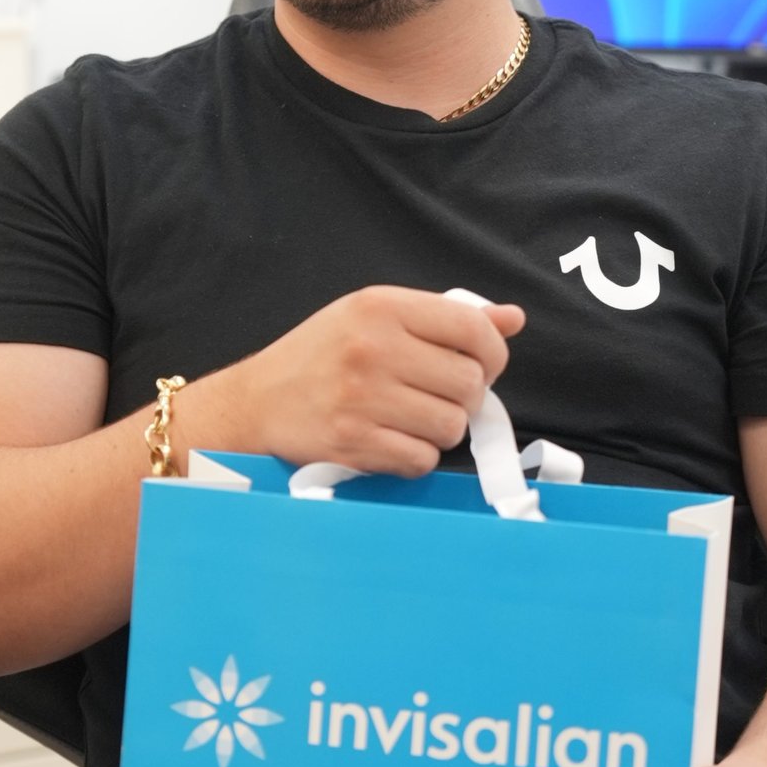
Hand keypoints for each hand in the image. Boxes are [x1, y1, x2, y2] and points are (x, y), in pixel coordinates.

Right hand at [184, 287, 525, 478]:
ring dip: (441, 430)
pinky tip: (391, 442)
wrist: (255, 403)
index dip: (492, 353)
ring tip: (412, 420)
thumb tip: (512, 319)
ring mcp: (362, 398)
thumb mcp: (374, 317)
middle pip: (469, 382)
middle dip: (464, 397)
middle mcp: (372, 348)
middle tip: (438, 397)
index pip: (472, 328)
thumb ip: (443, 317)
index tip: (481, 366)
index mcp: (381, 307)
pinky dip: (415, 457)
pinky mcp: (353, 442)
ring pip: (451, 425)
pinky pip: (421, 459)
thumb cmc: (321, 358)